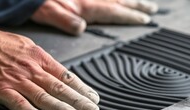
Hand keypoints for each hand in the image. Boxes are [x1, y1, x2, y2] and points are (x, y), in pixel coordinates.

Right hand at [0, 26, 99, 109]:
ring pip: (44, 96)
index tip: (93, 98)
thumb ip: (39, 61)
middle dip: (79, 101)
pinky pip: (19, 103)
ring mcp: (17, 80)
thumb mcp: (24, 47)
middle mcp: (31, 70)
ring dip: (61, 108)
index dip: (81, 88)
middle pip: (60, 88)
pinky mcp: (1, 90)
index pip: (65, 76)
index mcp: (38, 58)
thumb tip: (54, 73)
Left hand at [31, 0, 158, 34]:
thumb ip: (66, 20)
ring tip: (141, 1)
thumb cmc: (38, 2)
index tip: (145, 19)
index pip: (114, 12)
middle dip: (136, 5)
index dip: (131, 16)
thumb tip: (81, 28)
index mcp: (85, 6)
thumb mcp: (49, 12)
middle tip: (151, 9)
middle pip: (119, 0)